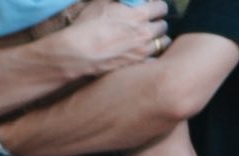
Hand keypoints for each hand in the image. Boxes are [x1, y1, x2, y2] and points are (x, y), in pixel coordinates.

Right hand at [51, 0, 167, 78]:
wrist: (76, 54)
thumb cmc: (87, 26)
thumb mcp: (102, 2)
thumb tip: (128, 0)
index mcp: (139, 15)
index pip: (161, 7)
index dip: (156, 7)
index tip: (150, 9)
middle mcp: (145, 33)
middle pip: (163, 26)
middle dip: (156, 23)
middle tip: (146, 25)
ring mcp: (141, 51)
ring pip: (162, 43)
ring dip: (156, 39)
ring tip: (146, 39)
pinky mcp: (135, 65)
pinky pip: (153, 60)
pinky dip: (151, 56)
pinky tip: (142, 54)